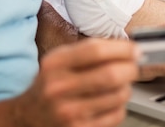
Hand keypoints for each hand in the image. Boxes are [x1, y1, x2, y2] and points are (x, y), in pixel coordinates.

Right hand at [17, 37, 139, 126]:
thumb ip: (89, 51)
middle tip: (134, 66)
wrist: (30, 114)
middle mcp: (59, 87)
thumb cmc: (51, 83)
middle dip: (131, 68)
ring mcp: (69, 111)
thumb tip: (128, 49)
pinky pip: (115, 115)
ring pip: (117, 95)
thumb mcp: (60, 60)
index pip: (95, 51)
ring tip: (121, 84)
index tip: (134, 49)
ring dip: (127, 87)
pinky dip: (120, 105)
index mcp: (55, 63)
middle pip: (110, 74)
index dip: (122, 49)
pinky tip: (112, 101)